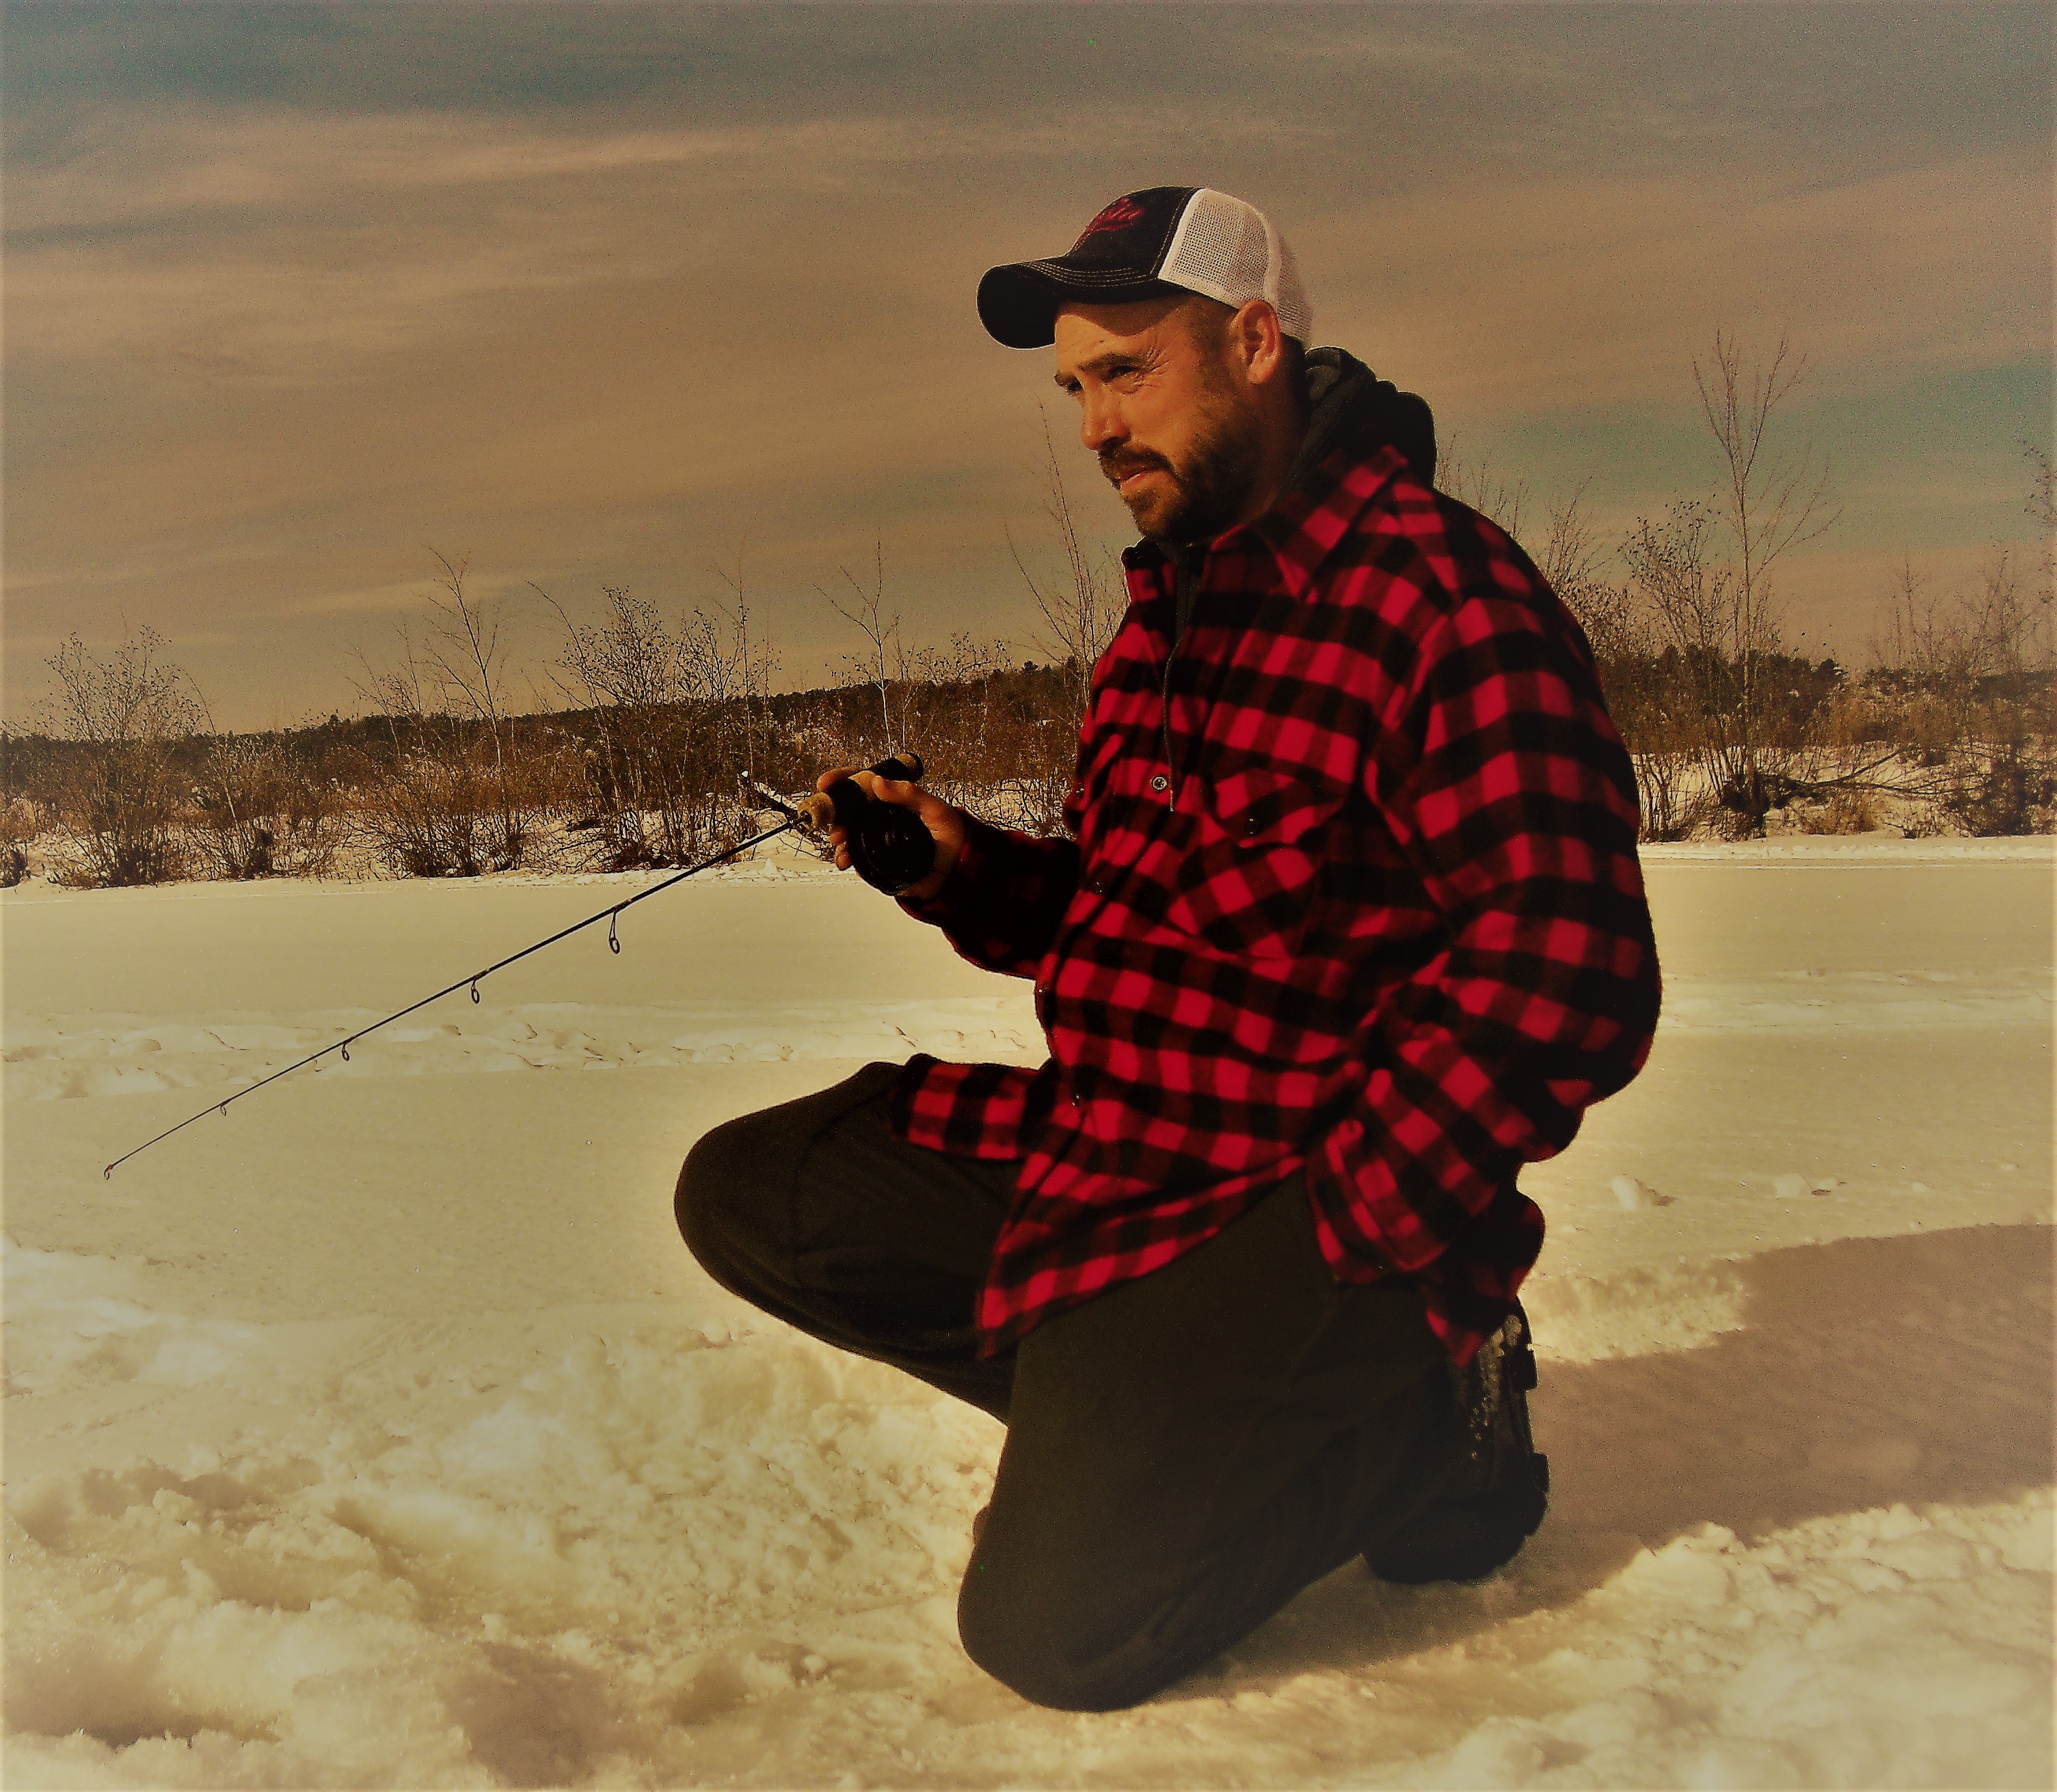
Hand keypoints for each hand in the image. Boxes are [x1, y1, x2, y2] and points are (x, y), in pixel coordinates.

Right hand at [814, 766, 964, 899]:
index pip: (862, 783)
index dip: (842, 780)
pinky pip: (855, 856)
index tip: (826, 782)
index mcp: (893, 798)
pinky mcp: (877, 859)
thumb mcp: (935, 809)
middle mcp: (881, 816)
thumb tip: (878, 781)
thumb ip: (909, 794)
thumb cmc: (950, 833)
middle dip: (834, 813)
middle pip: (848, 808)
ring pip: (848, 833)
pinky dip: (845, 857)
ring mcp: (877, 838)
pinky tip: (845, 860)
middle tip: (832, 821)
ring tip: (839, 843)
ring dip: (838, 837)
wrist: (959, 868)